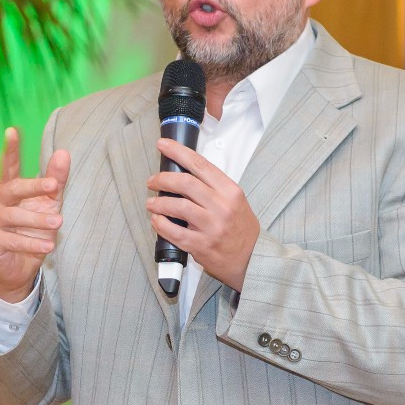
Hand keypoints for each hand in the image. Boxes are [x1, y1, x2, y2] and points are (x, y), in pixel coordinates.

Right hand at [0, 127, 68, 301]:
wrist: (19, 267)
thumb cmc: (33, 230)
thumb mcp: (49, 204)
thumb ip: (55, 179)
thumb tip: (64, 152)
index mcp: (6, 188)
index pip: (8, 166)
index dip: (10, 149)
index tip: (12, 131)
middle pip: (13, 188)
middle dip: (33, 186)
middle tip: (53, 186)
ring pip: (14, 216)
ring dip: (38, 220)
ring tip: (59, 223)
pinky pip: (12, 240)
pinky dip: (31, 243)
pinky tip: (48, 246)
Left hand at [146, 138, 260, 290]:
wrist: (253, 259)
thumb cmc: (241, 229)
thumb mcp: (235, 201)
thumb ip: (213, 188)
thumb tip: (184, 174)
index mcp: (230, 191)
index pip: (200, 164)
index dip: (178, 152)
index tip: (163, 145)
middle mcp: (222, 206)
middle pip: (185, 183)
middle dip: (162, 179)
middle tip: (152, 181)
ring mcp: (212, 227)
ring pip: (177, 206)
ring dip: (159, 203)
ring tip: (151, 203)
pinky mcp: (202, 246)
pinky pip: (174, 232)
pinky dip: (160, 224)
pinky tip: (156, 221)